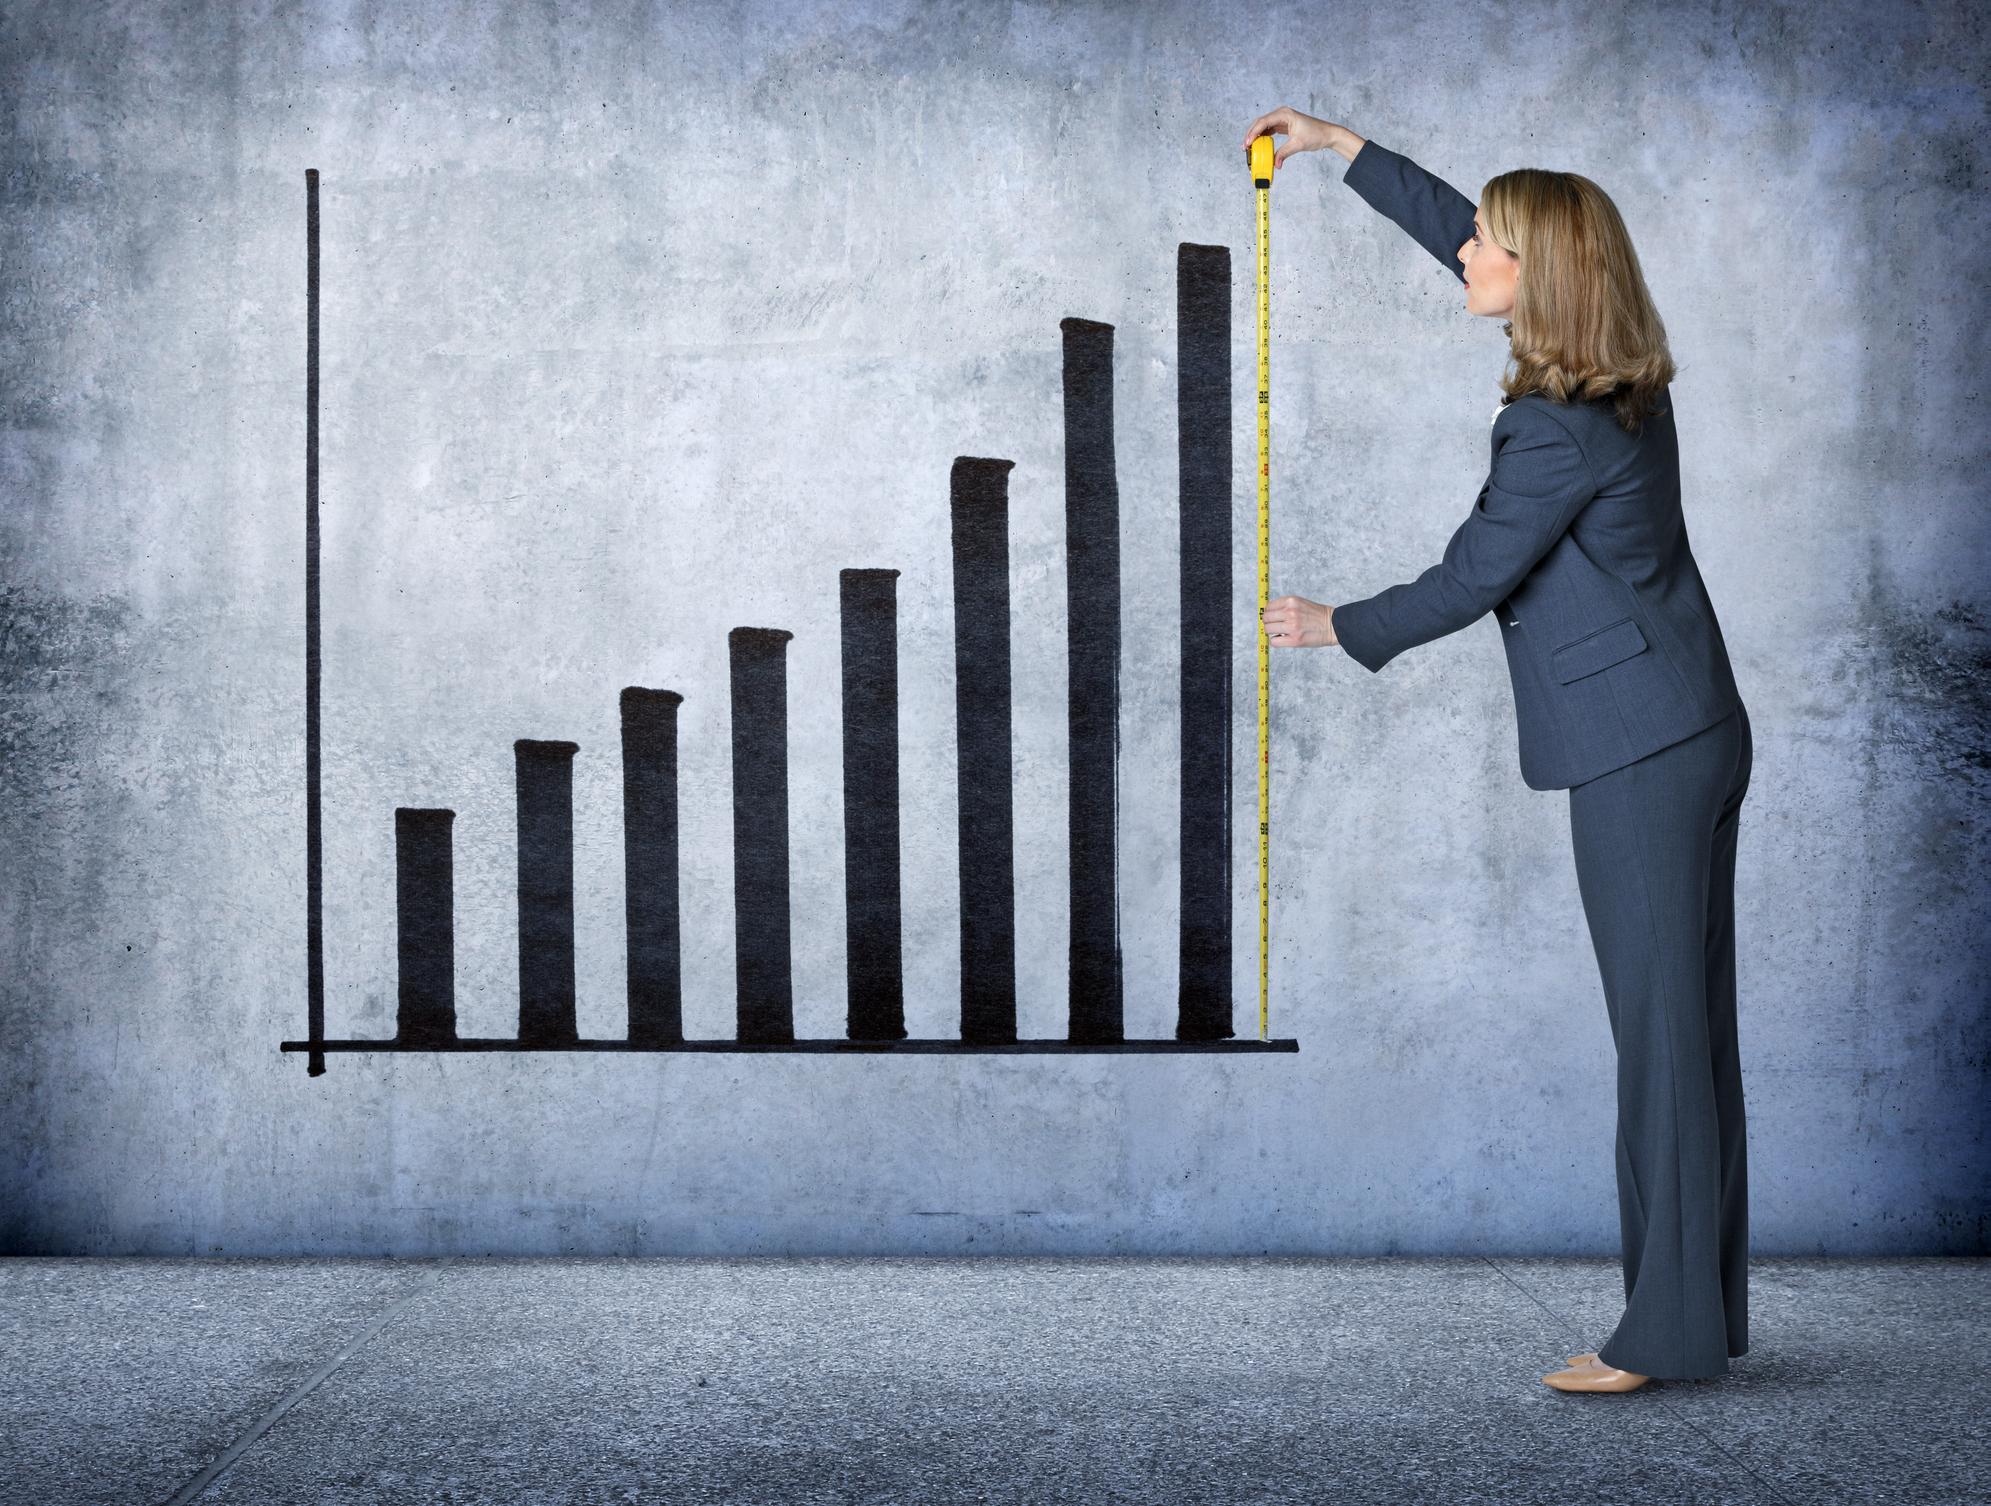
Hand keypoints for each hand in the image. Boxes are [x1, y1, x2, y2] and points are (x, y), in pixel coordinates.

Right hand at [1242, 107, 1366, 168]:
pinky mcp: (1283, 125)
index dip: (1253, 133)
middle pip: (1260, 122)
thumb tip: (1275, 164)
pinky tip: (1259, 146)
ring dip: (1255, 136)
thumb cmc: (1316, 134)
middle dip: (1251, 135)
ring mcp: (1282, 119)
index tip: (1248, 144)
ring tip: (1249, 148)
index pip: (1263, 122)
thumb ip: (1284, 153)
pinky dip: (1262, 137)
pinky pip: (1269, 130)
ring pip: (1263, 126)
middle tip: (1245, 148)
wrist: (1327, 134)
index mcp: (1284, 114)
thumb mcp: (1298, 144)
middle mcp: (1281, 114)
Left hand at [1263, 595, 1336, 647]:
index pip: (1268, 607)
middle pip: (1266, 618)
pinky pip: (1274, 642)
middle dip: (1269, 623)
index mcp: (1291, 601)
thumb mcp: (1300, 603)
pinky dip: (1276, 641)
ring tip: (1281, 632)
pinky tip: (1283, 639)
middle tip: (1276, 626)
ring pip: (1268, 629)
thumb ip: (1285, 607)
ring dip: (1272, 632)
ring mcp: (1292, 626)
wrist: (1334, 625)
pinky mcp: (1294, 640)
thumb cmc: (1318, 615)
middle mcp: (1290, 612)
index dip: (1269, 613)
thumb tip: (1267, 615)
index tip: (1274, 618)